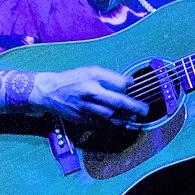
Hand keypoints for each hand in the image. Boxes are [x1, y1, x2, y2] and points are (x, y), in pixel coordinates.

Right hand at [32, 66, 148, 123]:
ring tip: (135, 118)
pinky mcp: (83, 119)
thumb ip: (110, 76)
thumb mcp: (90, 70)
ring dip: (125, 118)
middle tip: (145, 110)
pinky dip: (112, 123)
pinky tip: (119, 122)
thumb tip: (129, 83)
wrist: (49, 91)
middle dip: (134, 107)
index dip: (129, 87)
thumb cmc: (72, 79)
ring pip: (111, 116)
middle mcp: (91, 92)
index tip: (134, 88)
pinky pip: (102, 123)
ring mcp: (87, 107)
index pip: (119, 83)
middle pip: (118, 102)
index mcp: (93, 77)